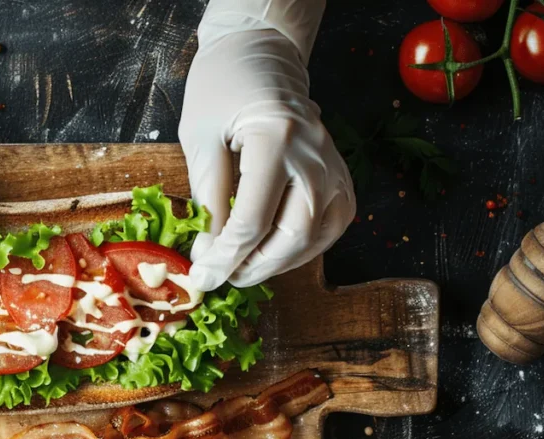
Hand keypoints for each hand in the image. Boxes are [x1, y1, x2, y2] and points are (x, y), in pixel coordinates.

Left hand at [179, 2, 354, 291]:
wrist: (262, 57)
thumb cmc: (223, 91)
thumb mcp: (200, 140)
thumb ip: (208, 198)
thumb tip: (210, 253)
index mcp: (277, 139)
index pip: (253, 220)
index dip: (225, 257)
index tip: (202, 276)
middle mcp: (315, 155)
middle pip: (292, 236)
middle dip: (254, 267)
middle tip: (222, 276)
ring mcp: (335, 167)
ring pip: (315, 239)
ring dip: (277, 263)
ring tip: (242, 266)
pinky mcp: (342, 178)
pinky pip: (328, 228)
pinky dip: (298, 248)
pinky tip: (270, 250)